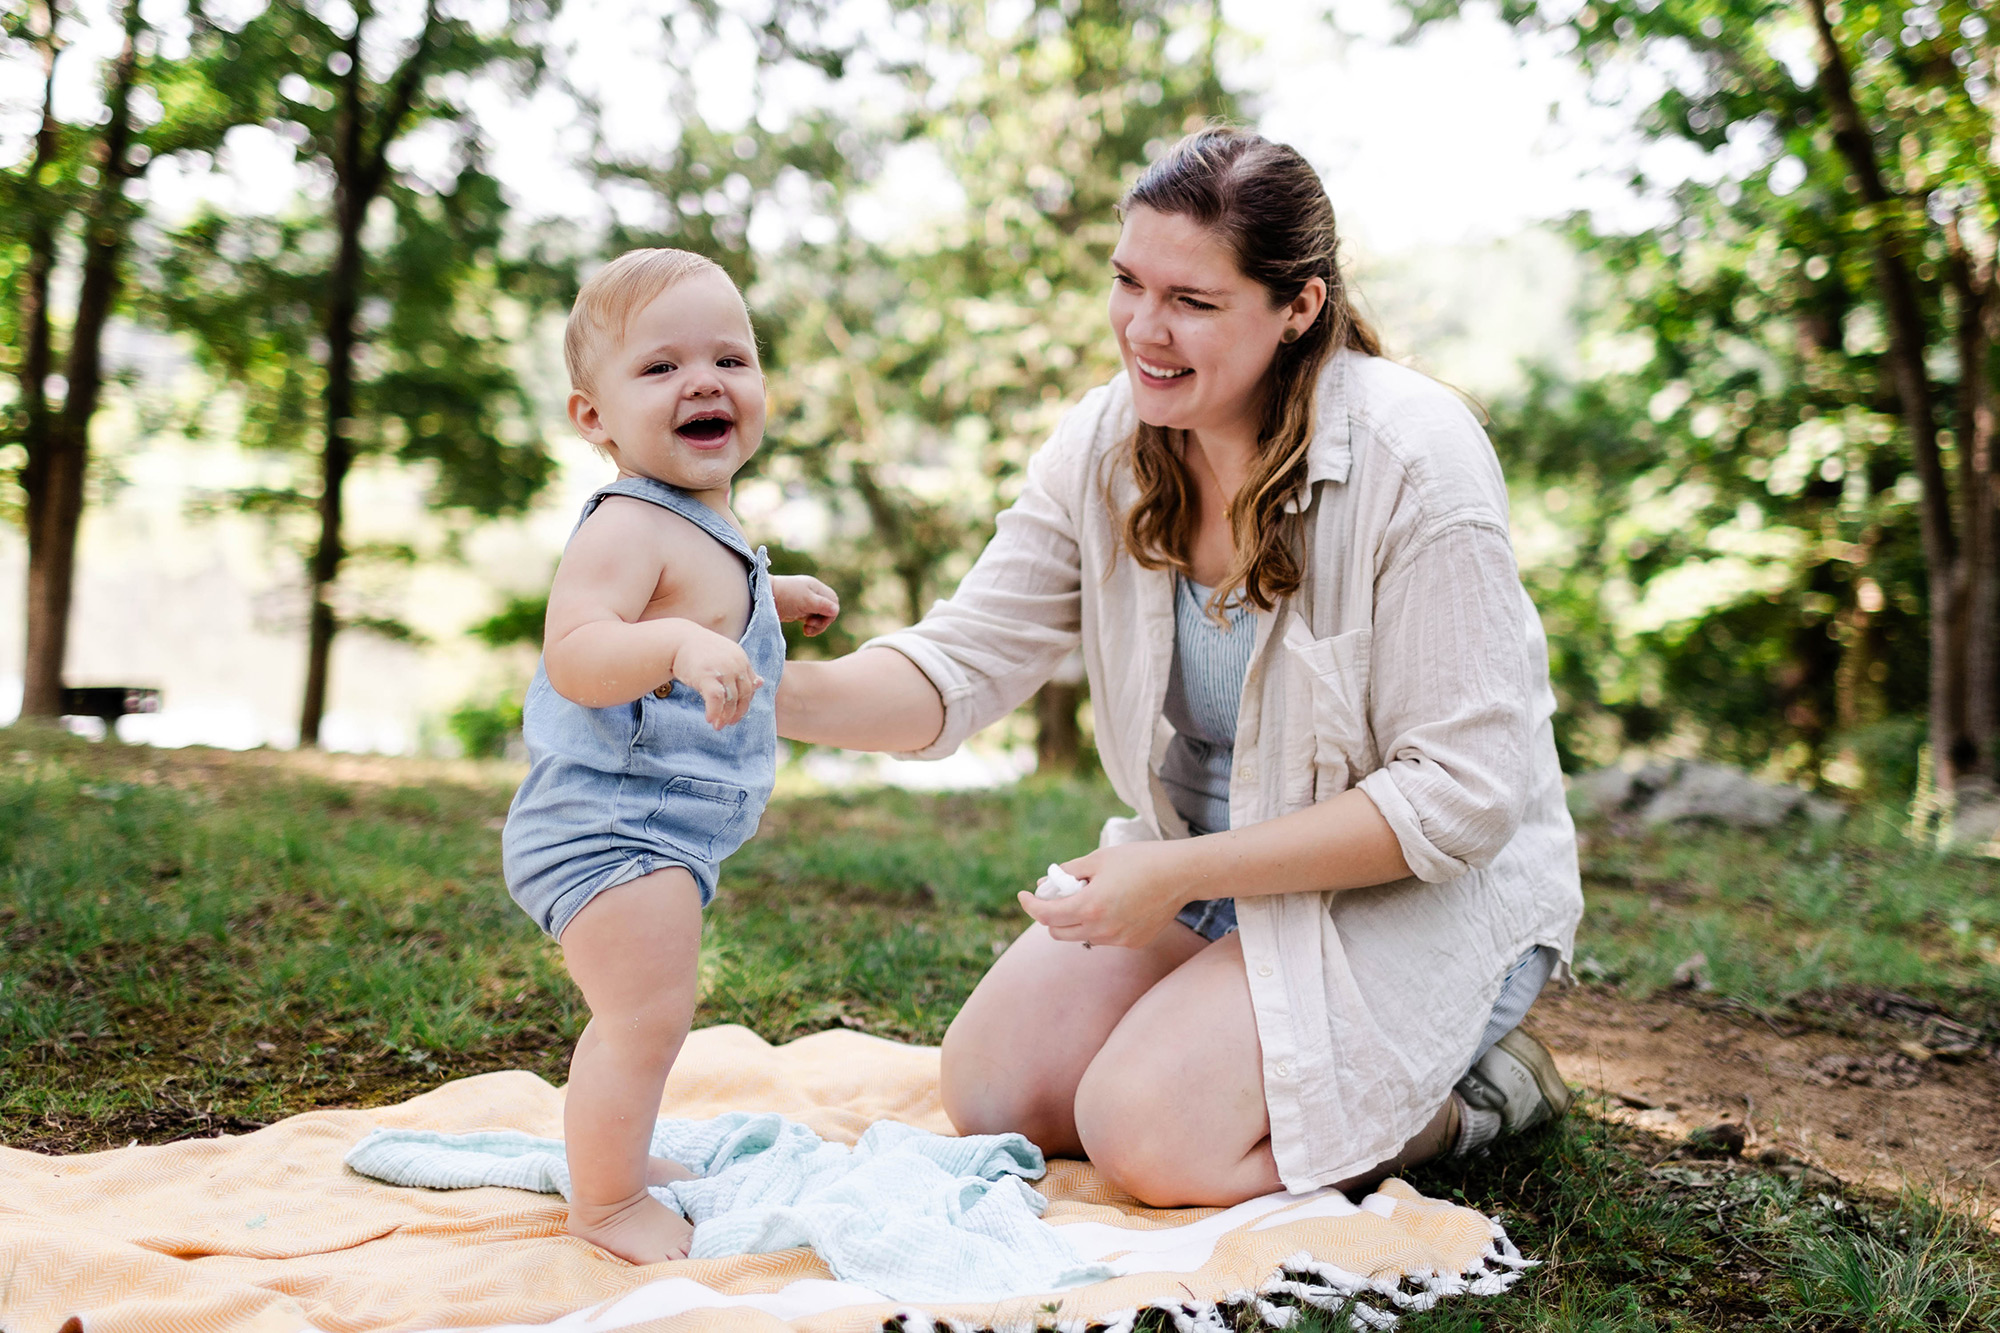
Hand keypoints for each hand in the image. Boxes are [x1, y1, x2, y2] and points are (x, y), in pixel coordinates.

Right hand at [670, 626, 762, 728]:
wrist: (678, 640)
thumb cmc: (701, 651)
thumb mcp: (726, 658)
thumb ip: (741, 671)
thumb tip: (761, 683)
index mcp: (742, 659)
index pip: (750, 686)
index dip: (745, 702)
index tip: (736, 713)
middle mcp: (736, 664)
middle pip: (744, 694)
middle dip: (737, 712)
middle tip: (728, 724)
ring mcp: (723, 669)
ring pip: (731, 699)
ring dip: (725, 716)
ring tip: (717, 726)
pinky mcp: (707, 675)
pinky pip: (716, 699)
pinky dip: (714, 712)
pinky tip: (709, 719)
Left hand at [771, 575, 839, 635]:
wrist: (764, 598)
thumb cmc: (786, 596)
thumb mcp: (806, 601)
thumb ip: (822, 605)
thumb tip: (836, 610)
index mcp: (817, 587)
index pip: (833, 602)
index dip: (829, 614)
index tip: (815, 620)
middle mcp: (813, 594)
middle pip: (829, 610)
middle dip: (823, 621)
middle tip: (810, 625)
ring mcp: (806, 602)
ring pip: (821, 617)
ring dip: (817, 625)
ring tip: (806, 630)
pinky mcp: (800, 611)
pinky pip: (812, 620)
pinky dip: (811, 626)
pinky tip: (805, 631)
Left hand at [1016, 842, 1187, 949]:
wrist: (1180, 874)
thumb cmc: (1139, 860)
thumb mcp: (1097, 859)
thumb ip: (1067, 872)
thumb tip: (1044, 883)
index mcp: (1089, 907)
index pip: (1046, 915)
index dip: (1030, 905)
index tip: (1024, 895)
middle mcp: (1101, 930)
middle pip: (1058, 932)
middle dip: (1050, 914)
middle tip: (1056, 895)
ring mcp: (1118, 940)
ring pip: (1081, 937)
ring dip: (1075, 920)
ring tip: (1090, 896)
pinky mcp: (1133, 943)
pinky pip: (1104, 938)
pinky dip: (1098, 925)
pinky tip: (1114, 905)